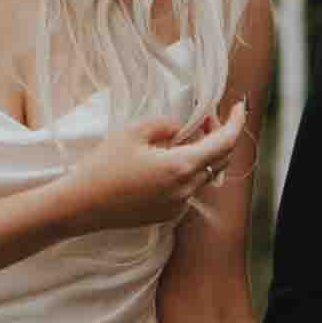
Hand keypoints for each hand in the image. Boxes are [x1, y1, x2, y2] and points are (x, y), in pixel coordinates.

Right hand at [55, 100, 253, 237]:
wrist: (81, 206)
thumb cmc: (103, 167)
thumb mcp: (133, 132)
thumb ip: (165, 124)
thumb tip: (181, 127)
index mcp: (181, 167)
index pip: (225, 142)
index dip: (237, 122)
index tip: (240, 107)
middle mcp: (186, 190)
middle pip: (220, 160)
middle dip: (219, 136)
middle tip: (204, 118)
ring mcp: (178, 206)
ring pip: (205, 175)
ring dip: (203, 154)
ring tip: (183, 137)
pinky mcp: (168, 215)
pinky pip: (189, 189)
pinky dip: (188, 171)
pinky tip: (167, 161)